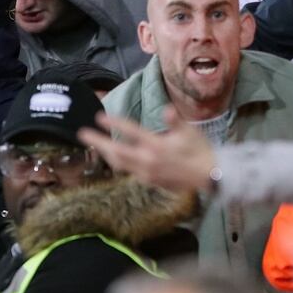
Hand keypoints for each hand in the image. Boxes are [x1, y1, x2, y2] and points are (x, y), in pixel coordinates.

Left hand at [79, 108, 217, 193]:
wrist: (210, 177)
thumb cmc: (200, 151)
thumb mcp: (190, 132)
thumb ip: (175, 121)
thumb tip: (166, 110)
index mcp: (157, 146)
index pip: (131, 132)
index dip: (114, 124)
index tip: (99, 117)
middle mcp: (148, 161)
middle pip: (116, 151)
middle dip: (98, 142)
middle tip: (82, 134)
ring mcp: (147, 173)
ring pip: (119, 164)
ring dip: (106, 154)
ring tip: (96, 146)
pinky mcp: (150, 182)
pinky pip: (129, 171)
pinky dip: (118, 163)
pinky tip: (115, 158)